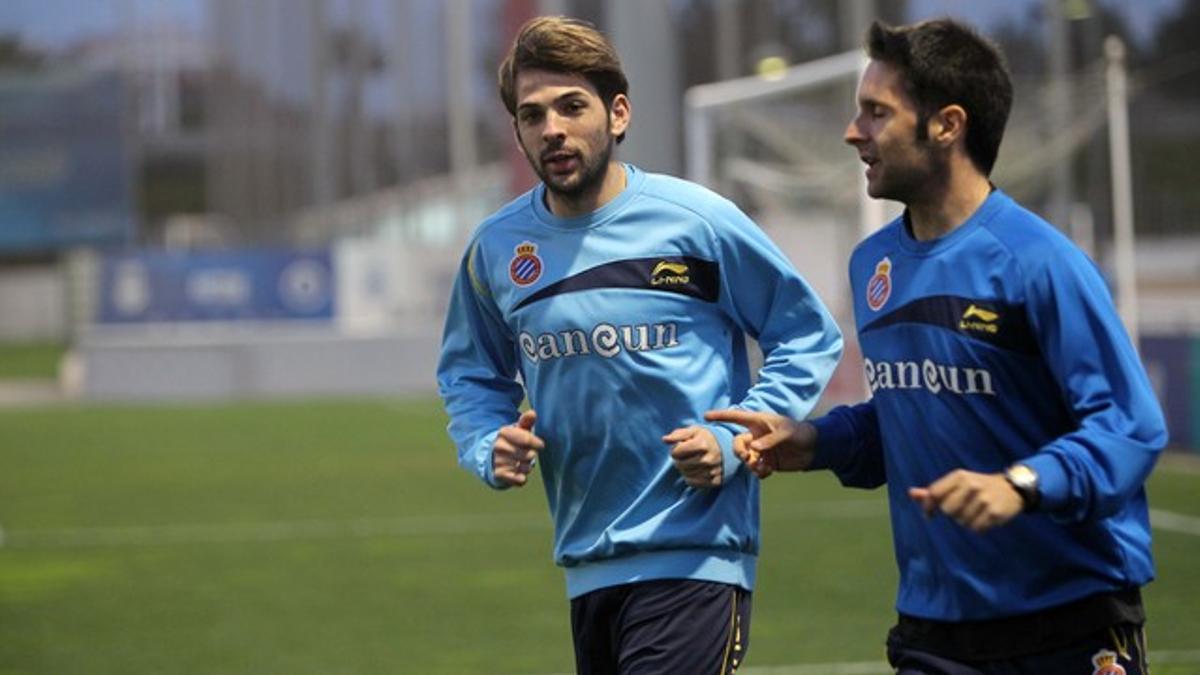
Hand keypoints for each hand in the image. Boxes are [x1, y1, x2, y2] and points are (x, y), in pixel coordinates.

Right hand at [492, 410, 543, 487]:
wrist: (493, 456)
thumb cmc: (512, 440)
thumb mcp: (518, 429)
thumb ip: (526, 421)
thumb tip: (533, 413)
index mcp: (504, 432)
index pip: (527, 439)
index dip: (537, 443)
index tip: (540, 445)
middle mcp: (498, 446)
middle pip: (528, 455)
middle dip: (531, 456)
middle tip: (529, 455)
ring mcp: (497, 460)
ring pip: (525, 468)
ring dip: (527, 467)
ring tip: (523, 463)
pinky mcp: (498, 474)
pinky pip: (518, 480)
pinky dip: (522, 478)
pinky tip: (520, 474)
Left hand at [663, 426, 722, 487]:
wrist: (729, 448)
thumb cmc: (707, 438)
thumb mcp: (694, 431)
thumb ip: (678, 434)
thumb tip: (665, 440)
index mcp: (703, 444)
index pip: (675, 453)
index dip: (676, 449)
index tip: (682, 446)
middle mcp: (709, 459)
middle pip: (679, 465)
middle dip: (679, 460)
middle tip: (685, 456)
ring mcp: (712, 471)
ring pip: (685, 474)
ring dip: (685, 469)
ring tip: (691, 462)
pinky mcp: (715, 481)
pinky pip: (693, 483)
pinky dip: (691, 477)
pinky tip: (696, 470)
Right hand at [703, 409, 816, 478]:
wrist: (813, 448)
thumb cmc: (799, 432)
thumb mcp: (786, 432)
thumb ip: (770, 440)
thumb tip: (754, 449)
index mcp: (758, 422)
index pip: (736, 417)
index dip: (721, 416)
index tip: (706, 416)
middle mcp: (756, 436)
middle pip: (737, 443)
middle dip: (739, 452)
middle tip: (748, 458)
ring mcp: (761, 450)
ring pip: (745, 459)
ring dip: (751, 465)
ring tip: (762, 467)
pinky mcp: (766, 462)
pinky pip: (755, 469)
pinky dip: (759, 473)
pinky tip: (768, 472)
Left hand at [908, 469, 1022, 531]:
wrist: (1012, 488)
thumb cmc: (977, 486)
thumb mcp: (956, 483)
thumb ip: (934, 490)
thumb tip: (911, 494)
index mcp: (959, 476)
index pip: (934, 493)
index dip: (928, 506)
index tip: (929, 514)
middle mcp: (971, 485)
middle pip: (947, 510)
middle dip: (951, 514)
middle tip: (960, 510)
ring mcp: (984, 499)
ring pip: (961, 521)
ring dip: (964, 521)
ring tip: (974, 512)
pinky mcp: (994, 512)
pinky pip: (976, 529)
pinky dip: (977, 527)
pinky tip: (983, 518)